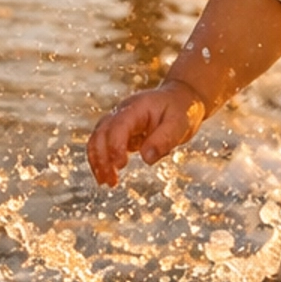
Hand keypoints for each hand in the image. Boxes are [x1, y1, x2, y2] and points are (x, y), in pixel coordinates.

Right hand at [87, 80, 204, 186]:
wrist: (181, 99)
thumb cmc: (181, 110)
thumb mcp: (180, 124)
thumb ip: (164, 140)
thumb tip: (147, 159)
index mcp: (137, 107)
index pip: (118, 126)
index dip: (116, 146)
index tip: (121, 165)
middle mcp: (123, 112)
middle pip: (101, 132)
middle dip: (101, 157)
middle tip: (110, 180)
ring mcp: (119, 120)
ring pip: (98, 139)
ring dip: (98, 161)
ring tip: (106, 182)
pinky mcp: (120, 131)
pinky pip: (104, 145)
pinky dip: (102, 160)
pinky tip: (107, 177)